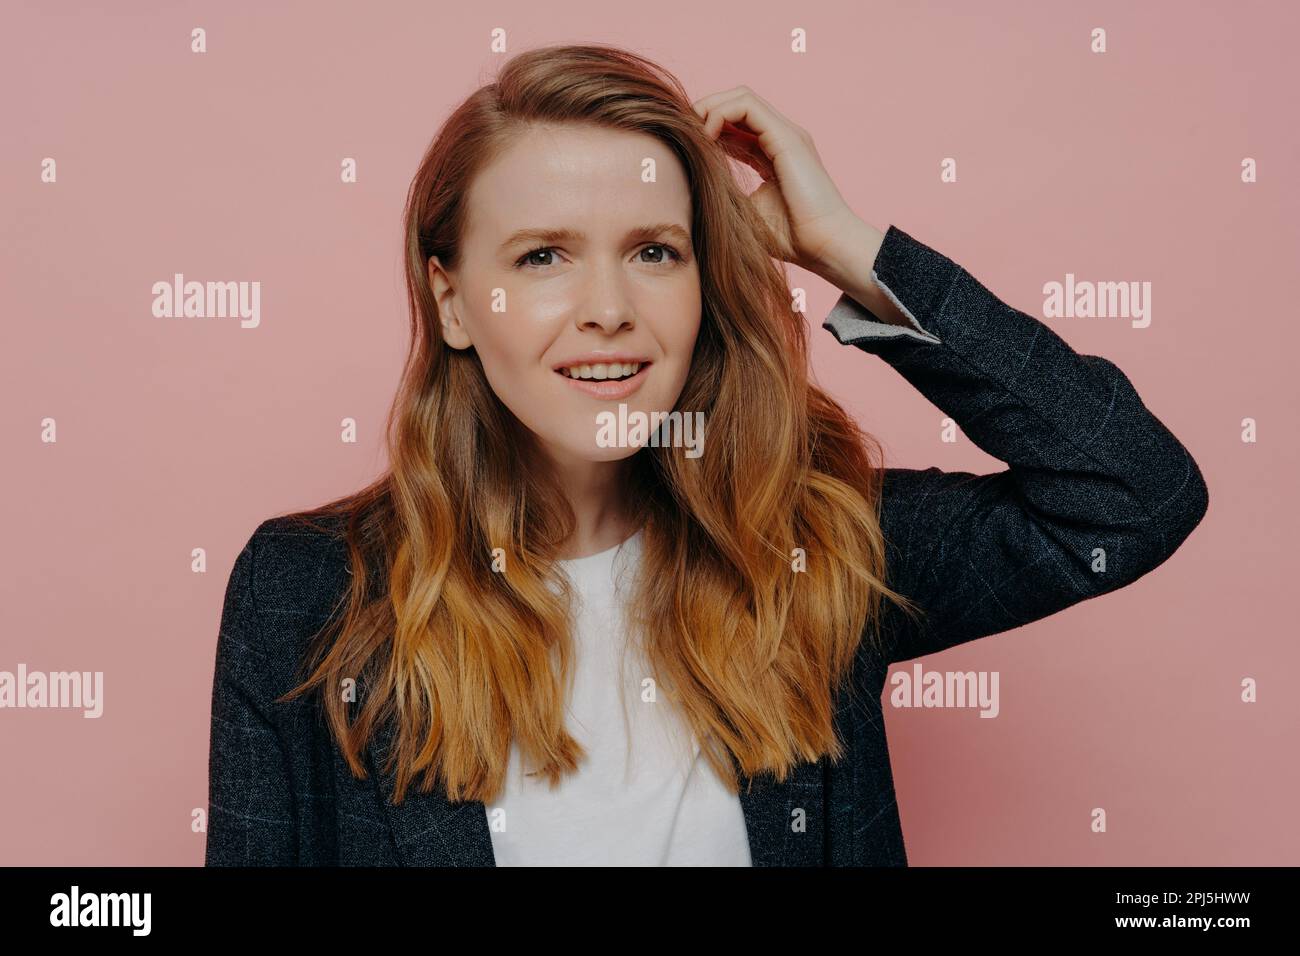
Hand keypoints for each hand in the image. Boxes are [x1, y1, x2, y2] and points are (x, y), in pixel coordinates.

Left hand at [691, 86, 859, 272]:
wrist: (824, 245)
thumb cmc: (791, 238)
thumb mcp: (746, 211)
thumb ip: (726, 190)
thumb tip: (694, 181)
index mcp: (772, 154)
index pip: (735, 125)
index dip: (706, 128)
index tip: (686, 147)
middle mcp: (780, 137)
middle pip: (736, 103)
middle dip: (705, 112)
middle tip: (684, 136)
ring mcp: (786, 134)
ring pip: (740, 96)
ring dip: (710, 108)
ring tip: (694, 135)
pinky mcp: (787, 136)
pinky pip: (747, 106)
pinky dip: (720, 114)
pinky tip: (707, 138)